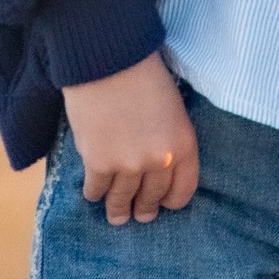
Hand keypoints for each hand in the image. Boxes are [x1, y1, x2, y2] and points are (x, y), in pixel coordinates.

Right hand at [64, 53, 198, 223]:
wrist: (108, 61)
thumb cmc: (143, 77)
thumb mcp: (173, 110)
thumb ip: (168, 141)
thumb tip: (156, 170)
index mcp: (184, 145)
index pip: (183, 190)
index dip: (171, 201)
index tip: (164, 205)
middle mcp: (160, 160)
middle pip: (152, 198)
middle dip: (144, 209)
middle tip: (139, 215)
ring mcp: (129, 165)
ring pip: (122, 199)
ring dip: (117, 210)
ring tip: (116, 216)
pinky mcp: (99, 163)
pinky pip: (96, 190)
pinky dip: (94, 194)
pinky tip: (93, 194)